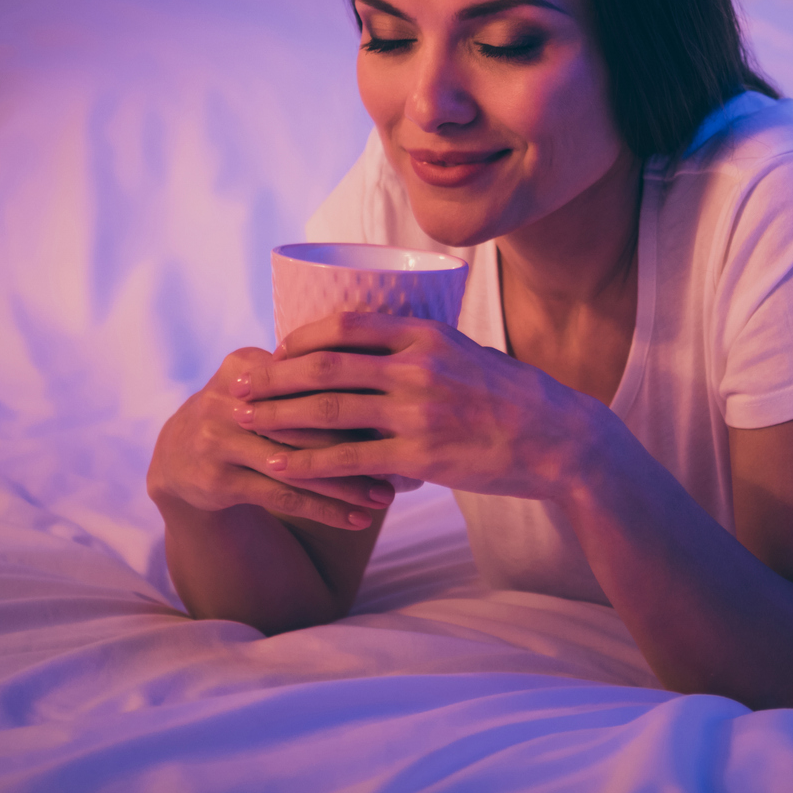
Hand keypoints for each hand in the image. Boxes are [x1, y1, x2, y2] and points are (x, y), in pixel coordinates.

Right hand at [147, 346, 396, 531]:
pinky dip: (324, 509)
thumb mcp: (265, 386)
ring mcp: (218, 438)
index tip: (403, 411)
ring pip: (297, 462)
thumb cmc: (244, 416)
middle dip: (358, 442)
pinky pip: (282, 495)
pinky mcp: (217, 478)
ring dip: (346, 483)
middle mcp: (228, 398)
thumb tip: (387, 381)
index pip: (309, 376)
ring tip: (385, 497)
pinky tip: (357, 521)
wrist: (175, 457)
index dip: (357, 393)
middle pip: (305, 419)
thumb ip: (309, 378)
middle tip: (404, 459)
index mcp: (246, 363)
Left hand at [247, 313, 615, 499]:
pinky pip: (349, 461)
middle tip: (234, 382)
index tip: (275, 348)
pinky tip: (278, 468)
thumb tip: (374, 348)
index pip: (348, 324)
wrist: (558, 440)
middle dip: (271, 375)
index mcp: (426, 335)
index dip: (303, 336)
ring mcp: (418, 412)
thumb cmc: (511, 397)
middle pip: (325, 365)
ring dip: (276, 415)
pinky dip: (307, 464)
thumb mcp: (466, 353)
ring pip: (328, 411)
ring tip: (241, 421)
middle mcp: (417, 367)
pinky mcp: (420, 456)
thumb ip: (420, 348)